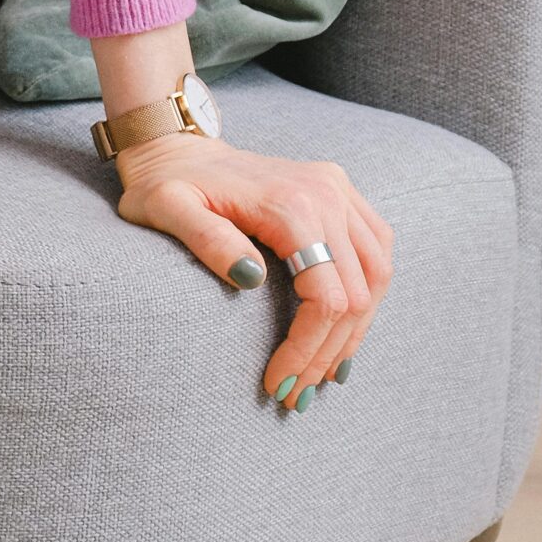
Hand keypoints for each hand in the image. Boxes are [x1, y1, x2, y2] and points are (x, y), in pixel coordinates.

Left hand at [114, 131, 395, 409]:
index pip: (326, 296)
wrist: (177, 147)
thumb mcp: (167, 211)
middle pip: (356, 294)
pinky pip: (376, 251)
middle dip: (328, 352)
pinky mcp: (341, 193)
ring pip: (377, 276)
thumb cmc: (164, 184)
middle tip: (295, 393)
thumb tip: (250, 279)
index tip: (279, 382)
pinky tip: (345, 330)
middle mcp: (328, 193)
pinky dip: (367, 295)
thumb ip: (207, 241)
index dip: (308, 348)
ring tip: (323, 373)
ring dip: (355, 331)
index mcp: (291, 203)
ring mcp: (340, 190)